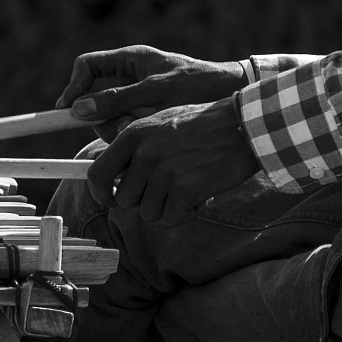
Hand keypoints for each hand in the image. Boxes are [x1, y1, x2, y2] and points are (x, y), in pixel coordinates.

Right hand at [59, 45, 252, 137]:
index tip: (68, 110)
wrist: (235, 97)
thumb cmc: (201, 85)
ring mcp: (139, 99)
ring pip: (112, 119)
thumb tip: (78, 110)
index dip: (74, 86)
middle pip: (97, 101)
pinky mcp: (148, 118)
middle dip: (108, 117)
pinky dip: (138, 136)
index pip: (88, 67)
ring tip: (152, 127)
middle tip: (127, 126)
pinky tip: (156, 136)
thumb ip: (119, 99)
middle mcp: (131, 78)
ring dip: (125, 129)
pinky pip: (129, 130)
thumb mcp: (158, 90)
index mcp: (131, 60)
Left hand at [85, 99, 261, 225]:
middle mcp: (145, 153)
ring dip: (166, 208)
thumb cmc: (203, 126)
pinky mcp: (186, 189)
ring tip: (187, 187)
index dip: (100, 193)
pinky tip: (199, 195)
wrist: (243, 126)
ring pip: (148, 213)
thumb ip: (134, 147)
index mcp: (133, 134)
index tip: (110, 199)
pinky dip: (184, 213)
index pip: (97, 173)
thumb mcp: (160, 123)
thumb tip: (113, 178)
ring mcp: (165, 171)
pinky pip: (171, 219)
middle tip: (166, 189)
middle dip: (143, 201)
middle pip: (124, 200)